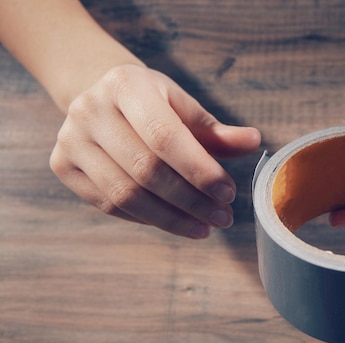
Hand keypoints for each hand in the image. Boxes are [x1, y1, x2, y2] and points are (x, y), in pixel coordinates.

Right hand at [49, 64, 260, 238]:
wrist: (99, 96)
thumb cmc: (152, 103)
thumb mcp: (183, 106)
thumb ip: (216, 130)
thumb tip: (254, 142)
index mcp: (125, 85)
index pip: (165, 136)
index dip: (199, 170)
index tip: (229, 194)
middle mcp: (90, 110)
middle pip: (145, 170)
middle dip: (191, 201)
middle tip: (223, 217)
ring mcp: (70, 139)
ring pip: (125, 194)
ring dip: (171, 218)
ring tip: (205, 227)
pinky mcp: (62, 165)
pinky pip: (109, 205)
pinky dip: (147, 219)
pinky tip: (175, 222)